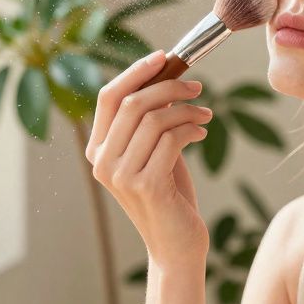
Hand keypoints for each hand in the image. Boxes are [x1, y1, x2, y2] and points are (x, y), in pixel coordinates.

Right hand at [86, 50, 212, 267]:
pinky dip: (190, 129)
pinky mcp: (145, 185)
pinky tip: (201, 133)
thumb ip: (151, 123)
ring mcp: (121, 175)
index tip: (165, 58)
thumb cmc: (170, 197)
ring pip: (154, 119)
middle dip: (169, 86)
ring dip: (186, 110)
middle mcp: (102, 162)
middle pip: (132, 102)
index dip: (136, 72)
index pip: (108, 97)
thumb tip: (167, 78)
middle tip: (197, 87)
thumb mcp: (155, 153)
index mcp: (99, 151)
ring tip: (205, 114)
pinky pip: (170, 139)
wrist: (177, 246)